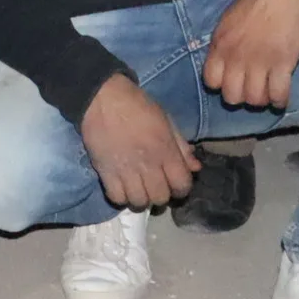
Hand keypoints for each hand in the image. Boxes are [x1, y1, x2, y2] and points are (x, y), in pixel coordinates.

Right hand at [77, 74, 197, 209]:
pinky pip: (116, 198)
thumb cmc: (138, 105)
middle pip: (160, 198)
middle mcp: (148, 164)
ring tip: (138, 188)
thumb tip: (195, 167)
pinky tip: (122, 187)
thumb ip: (181, 146)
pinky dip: (121, 197)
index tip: (175, 184)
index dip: (181, 188)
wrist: (102, 97)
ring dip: (141, 198)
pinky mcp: (105, 172)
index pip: (182, 185)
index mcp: (166, 150)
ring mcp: (125, 170)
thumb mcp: (166, 120)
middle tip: (155, 185)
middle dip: (161, 194)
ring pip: (139, 202)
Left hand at [201, 0, 298, 109]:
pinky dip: (280, 100)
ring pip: (255, 99)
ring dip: (261, 100)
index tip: (230, 82)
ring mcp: (260, 62)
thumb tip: (222, 65)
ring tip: (266, 93)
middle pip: (232, 96)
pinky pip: (278, 94)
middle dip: (241, 97)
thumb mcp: (227, 22)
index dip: (220, 85)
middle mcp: (236, 58)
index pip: (211, 81)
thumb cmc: (255, 3)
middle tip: (250, 90)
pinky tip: (280, 98)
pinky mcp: (283, 64)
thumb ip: (222, 45)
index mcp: (220, 45)